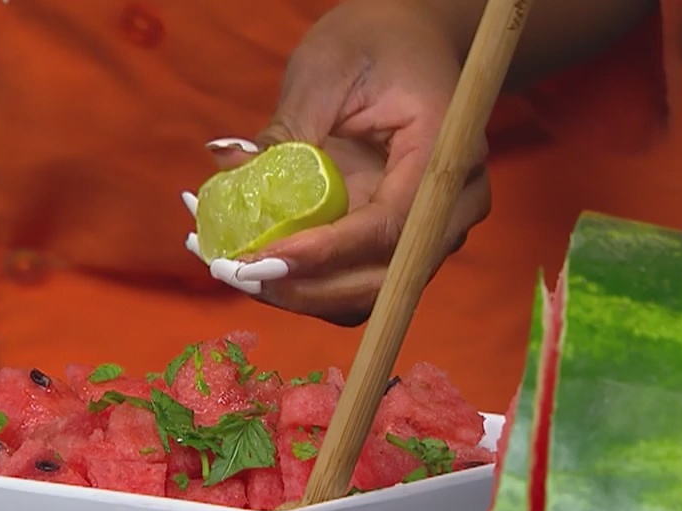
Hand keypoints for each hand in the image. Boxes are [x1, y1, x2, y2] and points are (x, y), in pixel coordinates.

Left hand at [182, 0, 491, 325]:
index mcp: (446, 150)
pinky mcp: (402, 241)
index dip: (327, 251)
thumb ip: (287, 125)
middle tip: (239, 274)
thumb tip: (229, 164)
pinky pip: (359, 281)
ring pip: (373, 290)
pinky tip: (262, 270)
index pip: (392, 223)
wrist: (410, 44)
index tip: (264, 259)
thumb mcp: (325, 69)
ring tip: (242, 275)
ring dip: (306, 294)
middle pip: (388, 275)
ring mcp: (431, 228)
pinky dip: (311, 285)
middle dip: (309, 287)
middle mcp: (452, 202)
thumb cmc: (373, 45)